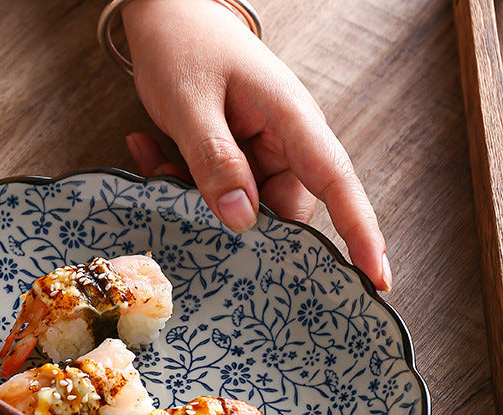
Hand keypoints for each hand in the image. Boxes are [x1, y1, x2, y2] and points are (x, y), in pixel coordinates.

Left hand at [121, 0, 390, 290]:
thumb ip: (214, 160)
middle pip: (282, 211)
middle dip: (236, 226)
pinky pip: (214, 192)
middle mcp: (282, 142)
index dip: (359, 233)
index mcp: (291, 120)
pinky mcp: (231, 158)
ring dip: (195, 201)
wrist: (163, 12)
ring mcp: (256, 152)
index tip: (376, 278)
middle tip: (188, 207)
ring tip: (158, 163)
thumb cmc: (184, 43)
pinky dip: (180, 184)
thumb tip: (242, 220)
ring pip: (240, 208)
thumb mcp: (193, 103)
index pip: (336, 183)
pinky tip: (149, 152)